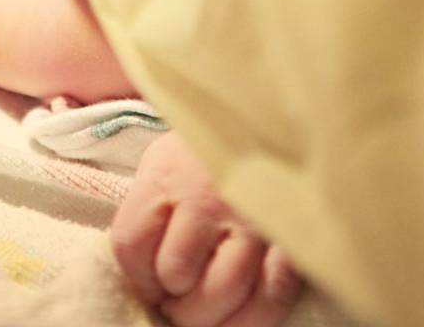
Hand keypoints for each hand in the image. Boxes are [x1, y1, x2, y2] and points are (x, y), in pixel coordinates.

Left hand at [111, 131, 300, 325]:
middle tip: (180, 300)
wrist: (265, 116)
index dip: (138, 276)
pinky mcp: (292, 239)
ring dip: (210, 315)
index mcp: (167, 175)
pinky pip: (271, 298)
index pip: (131, 245)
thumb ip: (149, 215)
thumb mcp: (164, 165)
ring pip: (224, 291)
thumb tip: (147, 280)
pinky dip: (251, 320)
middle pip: (177, 274)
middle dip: (174, 302)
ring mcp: (253, 218)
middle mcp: (208, 196)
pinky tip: (241, 314)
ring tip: (208, 307)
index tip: (151, 280)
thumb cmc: (205, 153)